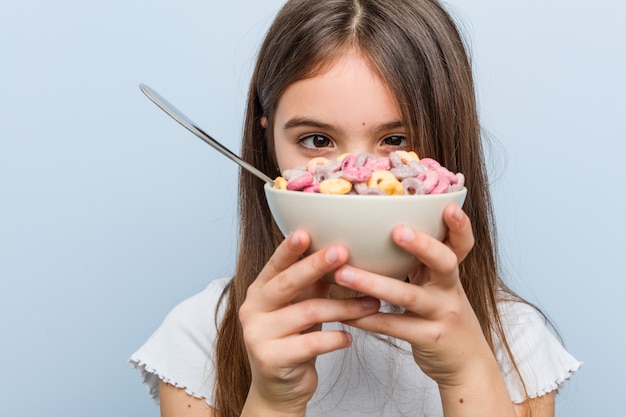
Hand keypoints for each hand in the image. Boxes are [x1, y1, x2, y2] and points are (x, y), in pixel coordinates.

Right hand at [239, 229, 379, 416]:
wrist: (279, 388)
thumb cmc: (293, 340)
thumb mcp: (300, 306)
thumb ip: (311, 283)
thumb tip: (339, 249)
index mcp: (259, 291)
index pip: (275, 265)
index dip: (290, 248)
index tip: (306, 231)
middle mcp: (253, 309)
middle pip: (287, 283)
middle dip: (316, 266)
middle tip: (342, 251)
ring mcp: (258, 334)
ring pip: (308, 312)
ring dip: (344, 308)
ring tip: (371, 304)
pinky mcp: (271, 359)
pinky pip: (312, 343)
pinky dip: (336, 338)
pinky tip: (349, 338)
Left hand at [334, 203, 491, 386]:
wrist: (467, 364)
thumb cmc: (442, 317)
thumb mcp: (439, 287)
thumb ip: (421, 262)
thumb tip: (383, 228)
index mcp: (450, 273)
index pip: (462, 244)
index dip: (459, 226)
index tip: (449, 205)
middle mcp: (450, 290)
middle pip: (444, 262)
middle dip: (421, 245)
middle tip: (395, 230)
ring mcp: (442, 315)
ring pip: (409, 296)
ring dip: (373, 283)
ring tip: (343, 274)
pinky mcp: (429, 338)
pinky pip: (395, 327)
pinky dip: (368, 319)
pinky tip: (345, 314)